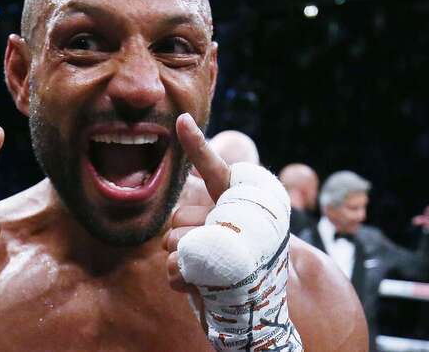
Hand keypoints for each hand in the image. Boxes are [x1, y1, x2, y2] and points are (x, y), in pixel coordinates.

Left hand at [164, 113, 228, 292]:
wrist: (256, 307)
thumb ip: (196, 221)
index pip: (212, 167)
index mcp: (234, 201)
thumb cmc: (232, 266)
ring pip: (171, 243)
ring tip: (209, 269)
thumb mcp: (216, 235)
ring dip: (181, 261)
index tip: (180, 120)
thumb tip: (176, 225)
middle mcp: (235, 215)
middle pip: (177, 218)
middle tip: (209, 253)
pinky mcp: (219, 272)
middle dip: (181, 238)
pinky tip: (204, 285)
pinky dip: (180, 280)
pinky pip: (172, 268)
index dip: (196, 144)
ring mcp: (229, 243)